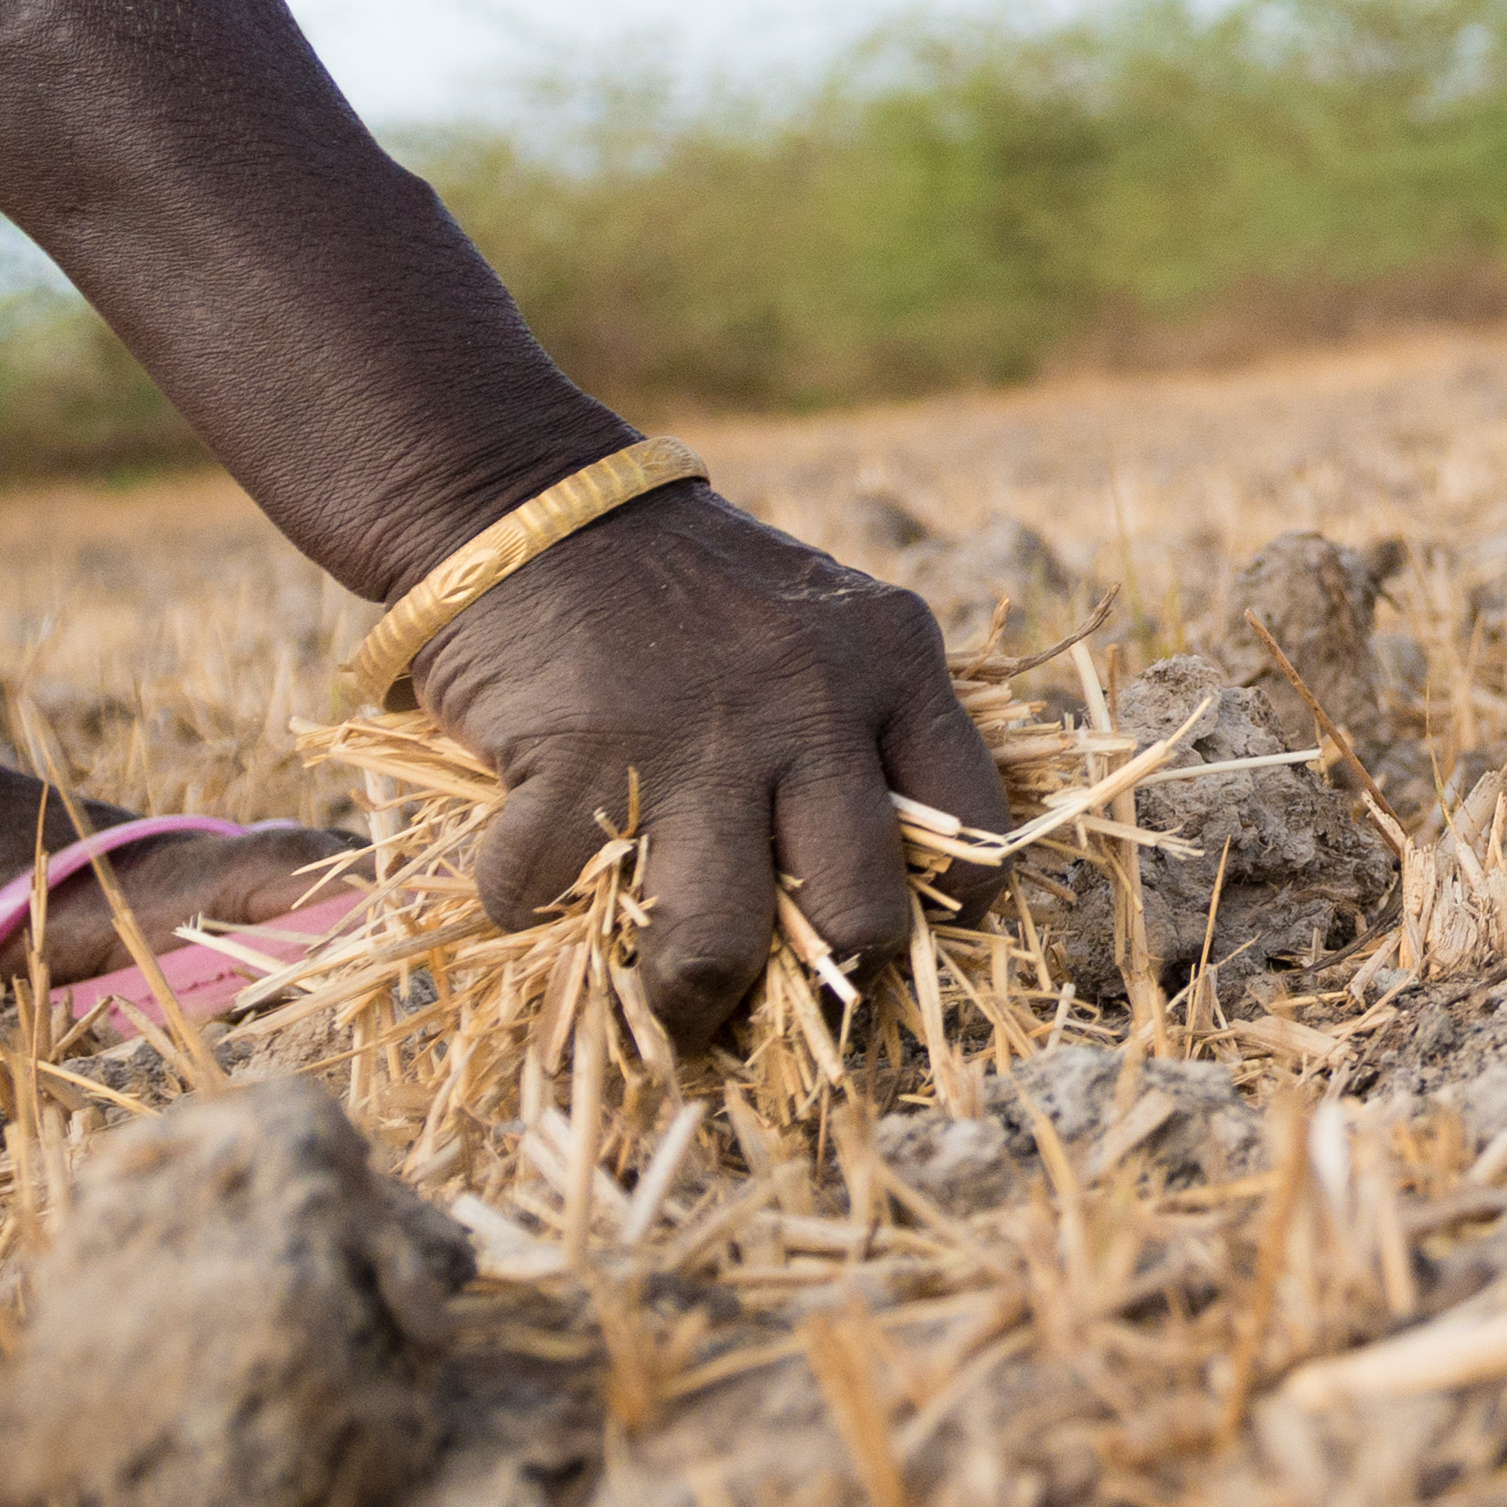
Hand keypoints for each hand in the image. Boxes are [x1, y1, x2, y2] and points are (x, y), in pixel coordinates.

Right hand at [408, 486, 1012, 1044]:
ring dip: (686, 999)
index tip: (896, 936)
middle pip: (860, 915)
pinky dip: (536, 907)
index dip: (945, 915)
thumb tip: (891, 892)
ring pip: (719, 946)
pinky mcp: (576, 761)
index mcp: (892, 660)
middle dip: (828, 981)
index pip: (975, 828)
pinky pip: (561, 896)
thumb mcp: (818, 627)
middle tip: (788, 992)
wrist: (532, 501)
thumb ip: (865, 728)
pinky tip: (540, 878)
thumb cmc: (684, 589)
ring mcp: (694, 737)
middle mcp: (811, 701)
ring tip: (673, 1004)